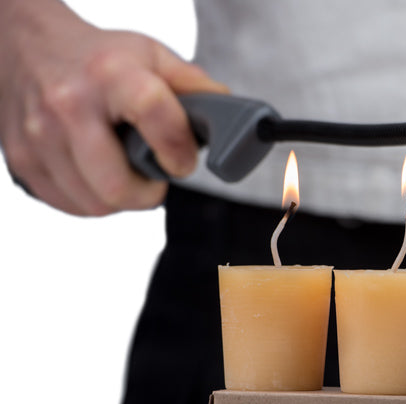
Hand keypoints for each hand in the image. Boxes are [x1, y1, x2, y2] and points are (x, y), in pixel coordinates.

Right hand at [0, 0, 227, 215]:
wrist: (30, 47)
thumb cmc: (99, 57)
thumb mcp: (153, 57)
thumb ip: (196, 89)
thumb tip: (234, 122)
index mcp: (110, 74)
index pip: (154, 115)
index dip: (177, 149)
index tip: (183, 161)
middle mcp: (67, 104)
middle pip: (115, 186)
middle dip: (147, 192)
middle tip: (154, 174)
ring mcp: (37, 136)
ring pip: (94, 203)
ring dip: (121, 197)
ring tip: (125, 168)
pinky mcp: (22, 160)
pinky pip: (70, 205)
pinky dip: (92, 199)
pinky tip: (98, 172)